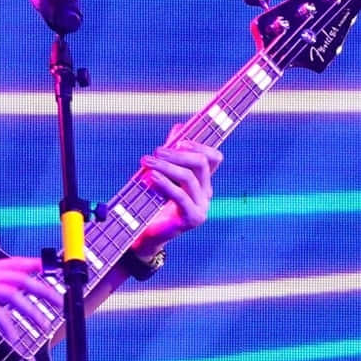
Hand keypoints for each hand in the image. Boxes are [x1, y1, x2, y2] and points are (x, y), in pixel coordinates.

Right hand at [0, 256, 63, 346]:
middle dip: (47, 291)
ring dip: (32, 311)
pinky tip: (13, 339)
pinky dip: (6, 326)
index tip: (60, 272)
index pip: (20, 263)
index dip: (41, 266)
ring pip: (14, 294)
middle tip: (63, 305)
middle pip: (24, 278)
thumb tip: (3, 302)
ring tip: (45, 326)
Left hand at [132, 124, 222, 254]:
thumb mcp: (163, 174)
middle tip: (156, 151)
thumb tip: (179, 127)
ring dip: (166, 166)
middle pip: (201, 163)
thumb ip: (172, 153)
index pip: (214, 157)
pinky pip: (180, 195)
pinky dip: (165, 183)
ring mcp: (202, 206)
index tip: (179, 140)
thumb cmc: (154, 202)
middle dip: (177, 153)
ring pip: (189, 177)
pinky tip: (151, 177)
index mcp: (203, 181)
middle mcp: (206, 192)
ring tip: (146, 162)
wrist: (147, 234)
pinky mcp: (192, 218)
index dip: (200, 145)